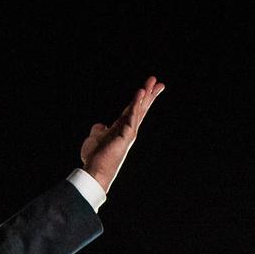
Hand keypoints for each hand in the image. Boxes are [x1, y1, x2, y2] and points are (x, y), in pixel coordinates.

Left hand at [80, 75, 163, 196]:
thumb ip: (99, 130)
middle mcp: (128, 129)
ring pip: (139, 110)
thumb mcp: (95, 137)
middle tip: (159, 83)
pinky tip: (140, 93)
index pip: (132, 110)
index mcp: (121, 128)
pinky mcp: (127, 135)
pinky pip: (132, 115)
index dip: (139, 99)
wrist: (95, 170)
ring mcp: (129, 132)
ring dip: (145, 96)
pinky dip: (136, 104)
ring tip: (152, 83)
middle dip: (149, 95)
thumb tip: (101, 125)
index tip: (147, 88)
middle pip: (141, 108)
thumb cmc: (95, 157)